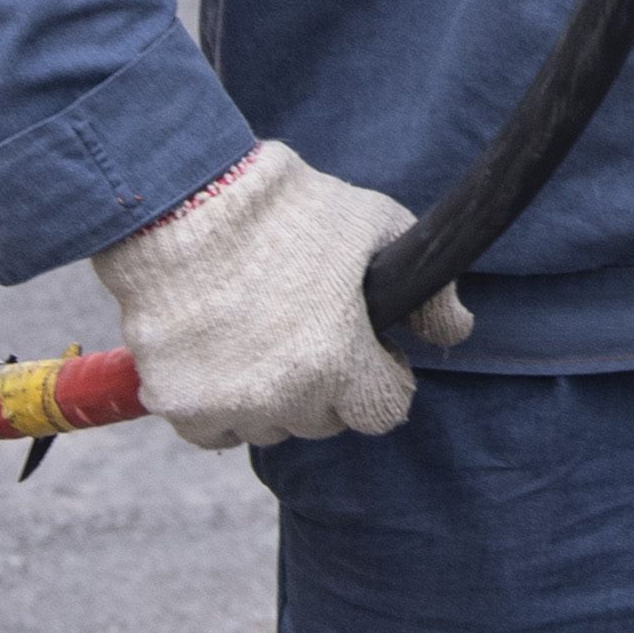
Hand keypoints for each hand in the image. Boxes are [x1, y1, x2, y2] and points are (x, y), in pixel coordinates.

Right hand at [90, 141, 466, 448]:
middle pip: (324, 420)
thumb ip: (428, 292)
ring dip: (273, 397)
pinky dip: (220, 405)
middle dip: (329, 384)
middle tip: (311, 329)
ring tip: (262, 333)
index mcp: (337, 363)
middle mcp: (281, 398)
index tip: (371, 348)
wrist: (184, 202)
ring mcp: (224, 405)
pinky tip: (223, 353)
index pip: (385, 412)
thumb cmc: (289, 210)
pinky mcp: (174, 403)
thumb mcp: (379, 229)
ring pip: (269, 426)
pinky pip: (212, 429)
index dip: (384, 375)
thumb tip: (459, 332)